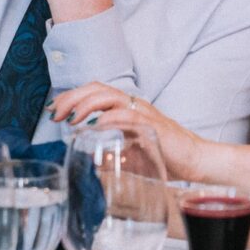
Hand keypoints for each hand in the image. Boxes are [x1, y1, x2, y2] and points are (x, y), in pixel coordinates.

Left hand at [49, 83, 205, 181]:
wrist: (195, 161)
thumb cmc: (165, 156)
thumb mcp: (131, 153)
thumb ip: (112, 152)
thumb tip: (91, 160)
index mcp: (126, 108)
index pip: (94, 92)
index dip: (72, 97)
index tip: (54, 110)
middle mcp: (133, 105)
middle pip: (97, 89)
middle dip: (72, 98)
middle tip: (55, 112)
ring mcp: (143, 113)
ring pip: (110, 96)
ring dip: (86, 104)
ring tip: (71, 117)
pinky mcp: (153, 125)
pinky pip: (128, 115)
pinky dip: (110, 117)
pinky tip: (96, 124)